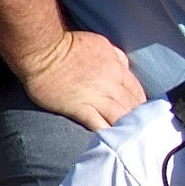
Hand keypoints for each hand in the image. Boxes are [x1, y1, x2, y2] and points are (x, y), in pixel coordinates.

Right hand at [19, 30, 147, 130]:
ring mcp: (96, 98)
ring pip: (120, 117)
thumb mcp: (101, 44)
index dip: (141, 103)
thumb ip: (117, 56)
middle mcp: (111, 85)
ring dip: (126, 128)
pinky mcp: (79, 109)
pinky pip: (98, 125)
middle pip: (132, 107)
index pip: (137, 91)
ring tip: (130, 140)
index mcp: (117, 69)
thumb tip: (125, 66)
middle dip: (138, 119)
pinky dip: (108, 134)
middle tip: (141, 130)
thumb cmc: (69, 45)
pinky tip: (112, 142)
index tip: (141, 112)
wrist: (42, 51)